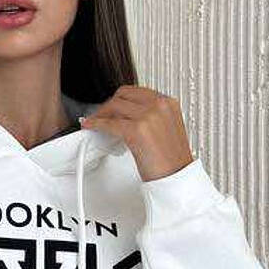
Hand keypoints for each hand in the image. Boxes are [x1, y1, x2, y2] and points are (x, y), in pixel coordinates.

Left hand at [78, 86, 194, 182]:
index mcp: (168, 103)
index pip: (138, 91)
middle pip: (124, 95)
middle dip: (110, 105)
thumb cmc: (172, 160)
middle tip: (102, 115)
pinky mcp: (136, 130)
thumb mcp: (167, 128)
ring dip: (101, 113)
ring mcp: (149, 116)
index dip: (121, 99)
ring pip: (115, 105)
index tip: (113, 107)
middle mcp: (160, 105)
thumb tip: (128, 114)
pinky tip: (91, 126)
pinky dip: (96, 123)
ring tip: (96, 121)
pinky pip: (109, 123)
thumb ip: (151, 116)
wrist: (176, 177)